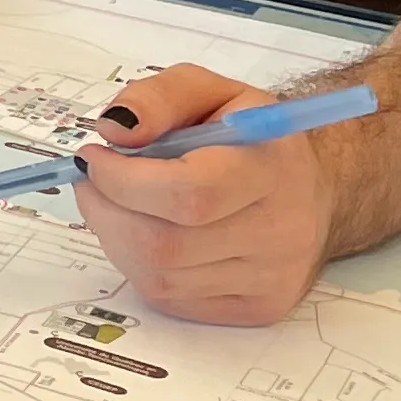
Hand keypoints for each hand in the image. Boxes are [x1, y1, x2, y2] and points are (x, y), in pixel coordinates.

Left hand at [70, 64, 341, 326]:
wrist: (309, 187)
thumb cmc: (248, 134)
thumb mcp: (208, 90)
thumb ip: (158, 98)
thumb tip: (113, 131)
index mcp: (272, 167)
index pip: (189, 193)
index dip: (123, 180)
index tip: (93, 157)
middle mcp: (281, 232)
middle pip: (166, 246)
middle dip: (107, 211)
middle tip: (92, 182)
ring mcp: (272, 279)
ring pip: (159, 277)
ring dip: (116, 238)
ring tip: (118, 204)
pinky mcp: (259, 309)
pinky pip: (172, 299)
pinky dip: (138, 265)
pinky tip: (144, 232)